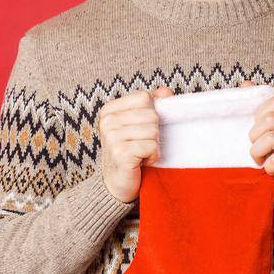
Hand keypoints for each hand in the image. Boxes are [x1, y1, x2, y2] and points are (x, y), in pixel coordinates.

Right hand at [97, 85, 175, 203]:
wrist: (118, 182)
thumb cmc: (132, 151)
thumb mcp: (140, 124)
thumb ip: (152, 105)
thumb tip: (166, 91)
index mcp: (110, 110)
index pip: (144, 97)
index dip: (152, 113)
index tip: (142, 128)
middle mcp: (107, 121)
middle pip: (152, 115)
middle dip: (155, 133)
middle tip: (142, 144)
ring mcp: (111, 137)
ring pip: (153, 130)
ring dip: (154, 146)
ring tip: (141, 153)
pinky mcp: (120, 153)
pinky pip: (151, 146)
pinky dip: (152, 156)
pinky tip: (141, 162)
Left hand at [238, 79, 273, 210]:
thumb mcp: (268, 134)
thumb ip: (259, 109)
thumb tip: (246, 83)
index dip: (257, 117)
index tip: (255, 133)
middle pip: (270, 119)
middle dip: (254, 137)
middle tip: (255, 151)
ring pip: (271, 138)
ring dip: (257, 153)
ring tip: (260, 161)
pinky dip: (268, 167)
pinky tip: (271, 171)